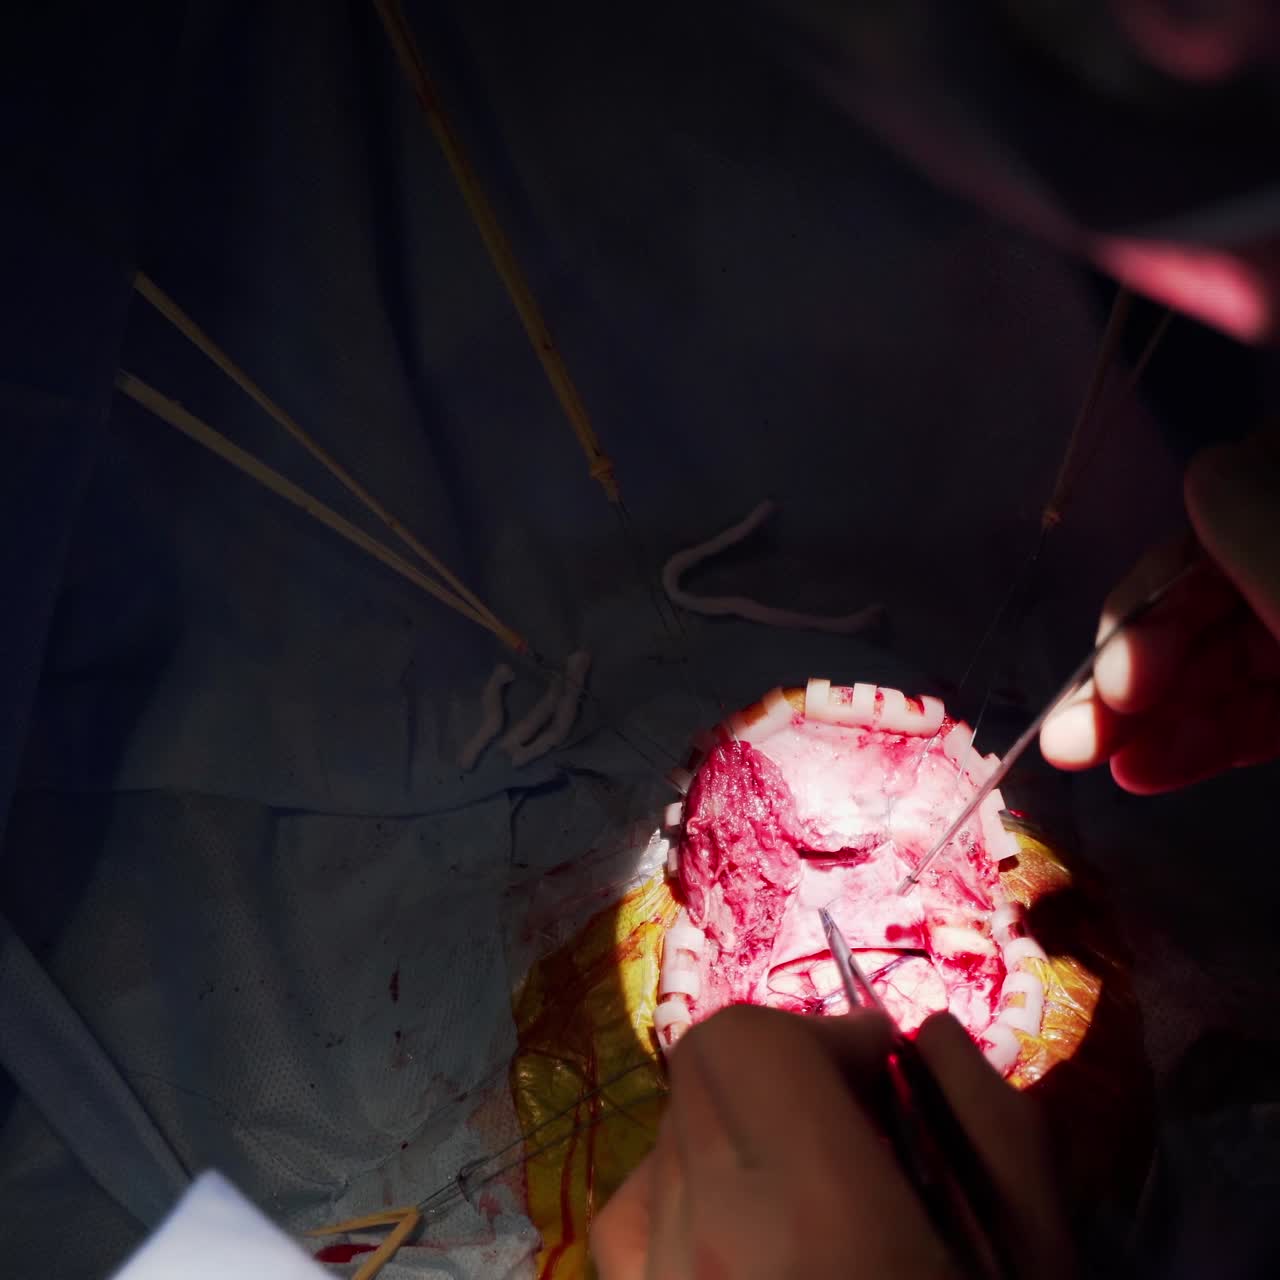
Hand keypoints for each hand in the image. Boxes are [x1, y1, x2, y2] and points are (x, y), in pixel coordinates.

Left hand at [592, 1006, 1072, 1278]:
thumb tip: (919, 1035)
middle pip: (697, 1085)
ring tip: (805, 1209)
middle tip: (853, 1135)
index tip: (882, 1080)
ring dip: (730, 1143)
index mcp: (811, 1217)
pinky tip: (749, 1264)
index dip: (817, 1038)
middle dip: (780, 1080)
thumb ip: (986, 1124)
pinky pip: (627, 1238)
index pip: (744, 1046)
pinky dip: (682, 1214)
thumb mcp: (1035, 1265)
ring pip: (658, 1156)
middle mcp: (699, 1247)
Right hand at [1040, 429, 1279, 792]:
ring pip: (1220, 659)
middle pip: (1206, 600)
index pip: (1221, 516)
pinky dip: (1200, 739)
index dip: (1158, 597)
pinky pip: (1255, 707)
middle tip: (1072, 738)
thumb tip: (1204, 471)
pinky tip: (1141, 769)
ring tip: (1085, 759)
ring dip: (1149, 716)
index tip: (1123, 679)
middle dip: (1136, 671)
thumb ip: (1253, 517)